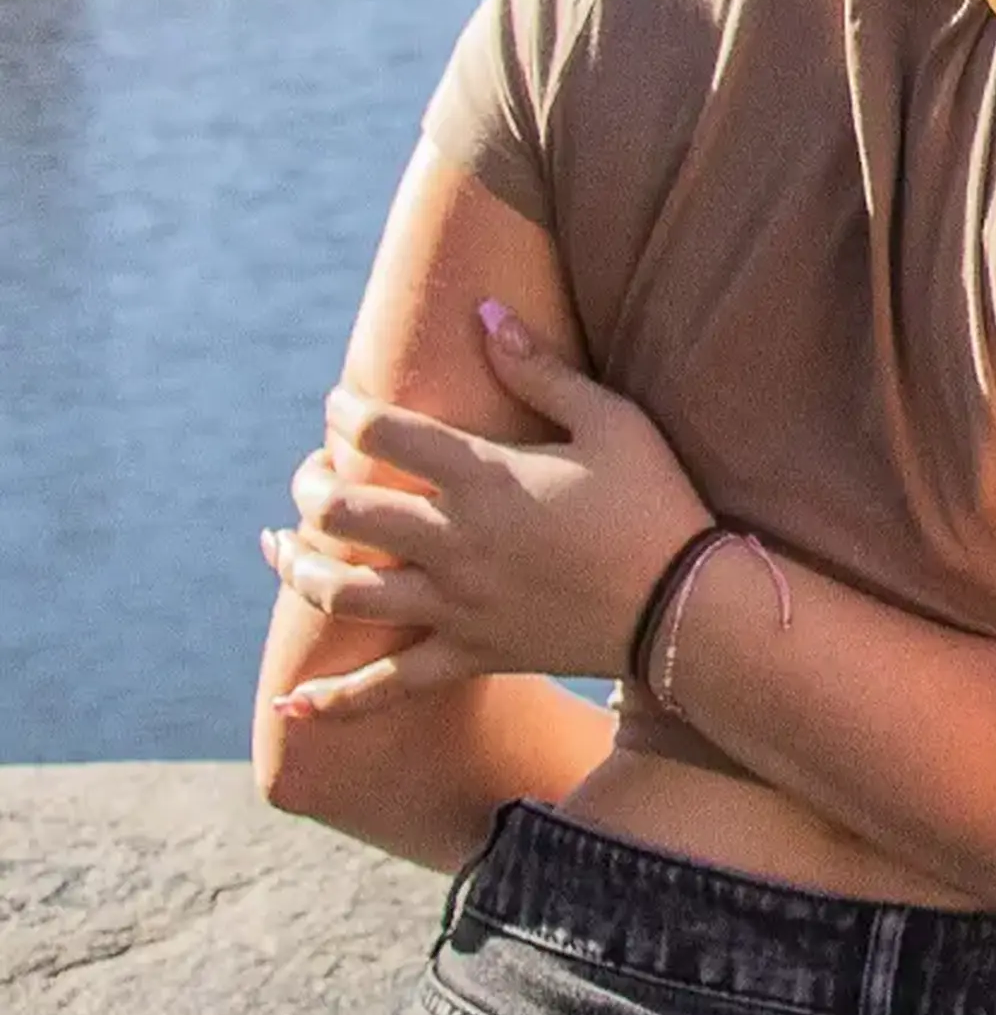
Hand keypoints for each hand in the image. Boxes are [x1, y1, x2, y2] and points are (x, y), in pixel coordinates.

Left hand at [264, 302, 713, 718]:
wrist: (689, 606)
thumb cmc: (658, 502)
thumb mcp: (612, 423)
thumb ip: (541, 370)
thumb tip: (484, 311)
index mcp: (485, 478)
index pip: (383, 434)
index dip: (346, 412)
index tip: (341, 405)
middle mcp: (455, 542)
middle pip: (340, 513)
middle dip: (311, 486)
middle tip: (315, 474)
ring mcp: (457, 604)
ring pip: (342, 593)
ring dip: (300, 568)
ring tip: (287, 547)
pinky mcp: (471, 654)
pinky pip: (387, 684)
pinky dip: (335, 697)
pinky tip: (291, 703)